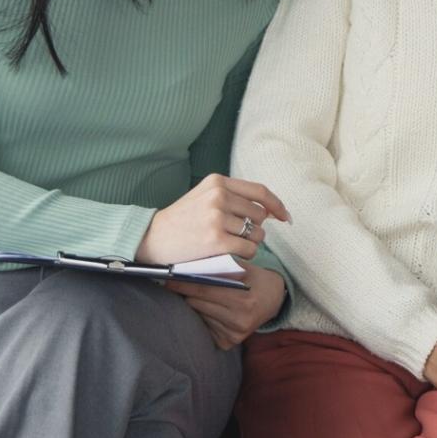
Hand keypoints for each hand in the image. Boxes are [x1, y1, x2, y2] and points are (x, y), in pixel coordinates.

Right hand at [136, 173, 290, 265]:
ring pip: (256, 233)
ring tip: (234, 245)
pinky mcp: (216, 239)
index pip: (259, 191)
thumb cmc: (181, 221)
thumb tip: (268, 209)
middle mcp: (219, 196)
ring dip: (251, 243)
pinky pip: (248, 249)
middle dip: (257, 228)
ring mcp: (217, 217)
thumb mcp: (203, 197)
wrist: (152, 239)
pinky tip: (233, 255)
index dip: (276, 205)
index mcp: (217, 182)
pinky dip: (246, 255)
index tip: (284, 217)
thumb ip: (231, 197)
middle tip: (242, 237)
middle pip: (260, 214)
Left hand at [168, 267, 285, 349]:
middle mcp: (239, 320)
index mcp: (244, 299)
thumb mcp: (244, 268)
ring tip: (194, 295)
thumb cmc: (256, 279)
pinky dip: (202, 317)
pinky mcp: (228, 343)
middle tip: (176, 284)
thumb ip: (221, 267)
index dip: (184, 284)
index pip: (205, 290)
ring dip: (194, 305)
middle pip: (198, 303)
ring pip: (198, 315)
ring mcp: (234, 334)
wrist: (274, 300)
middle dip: (186, 293)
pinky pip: (204, 327)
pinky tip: (208, 310)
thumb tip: (189, 265)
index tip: (168, 279)